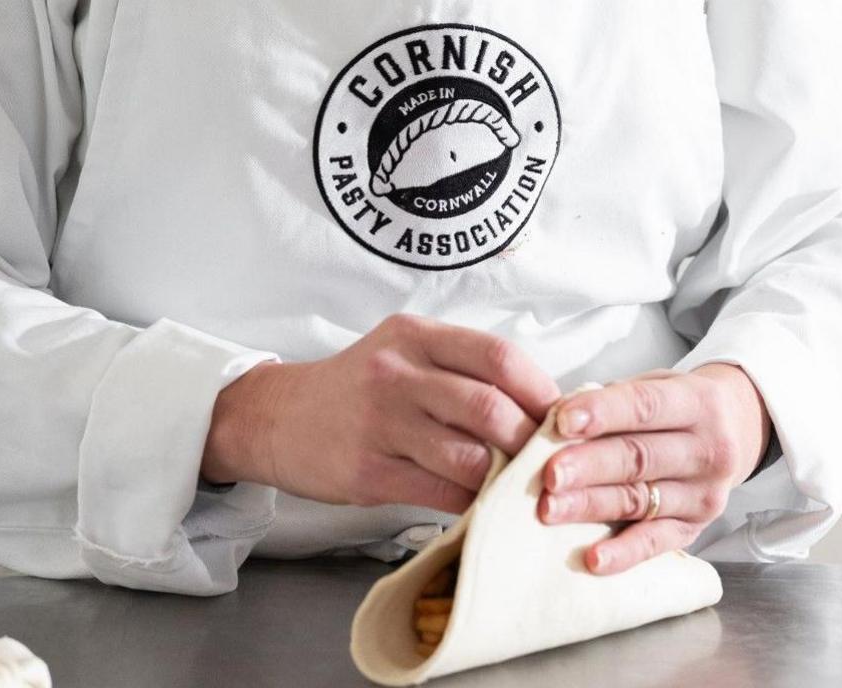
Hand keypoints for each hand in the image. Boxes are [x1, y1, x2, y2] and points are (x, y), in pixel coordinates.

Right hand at [205, 313, 562, 512]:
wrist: (279, 417)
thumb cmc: (357, 388)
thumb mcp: (402, 353)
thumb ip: (458, 368)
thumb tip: (538, 402)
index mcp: (415, 336)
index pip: (498, 356)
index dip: (541, 389)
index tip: (562, 417)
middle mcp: (398, 372)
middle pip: (490, 408)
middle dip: (530, 441)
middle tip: (550, 461)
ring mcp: (381, 423)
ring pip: (469, 457)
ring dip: (505, 480)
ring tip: (520, 488)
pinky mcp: (368, 471)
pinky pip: (440, 494)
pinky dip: (471, 505)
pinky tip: (481, 506)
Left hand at [537, 363, 772, 574]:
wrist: (735, 430)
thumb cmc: (676, 405)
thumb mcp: (656, 384)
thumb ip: (613, 398)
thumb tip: (558, 415)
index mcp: (698, 402)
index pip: (646, 406)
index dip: (603, 412)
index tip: (562, 420)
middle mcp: (709, 450)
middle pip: (641, 457)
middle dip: (590, 465)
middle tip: (549, 474)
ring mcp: (705, 495)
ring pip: (641, 499)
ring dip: (592, 506)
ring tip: (551, 509)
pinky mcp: (696, 529)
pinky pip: (657, 543)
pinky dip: (624, 553)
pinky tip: (593, 557)